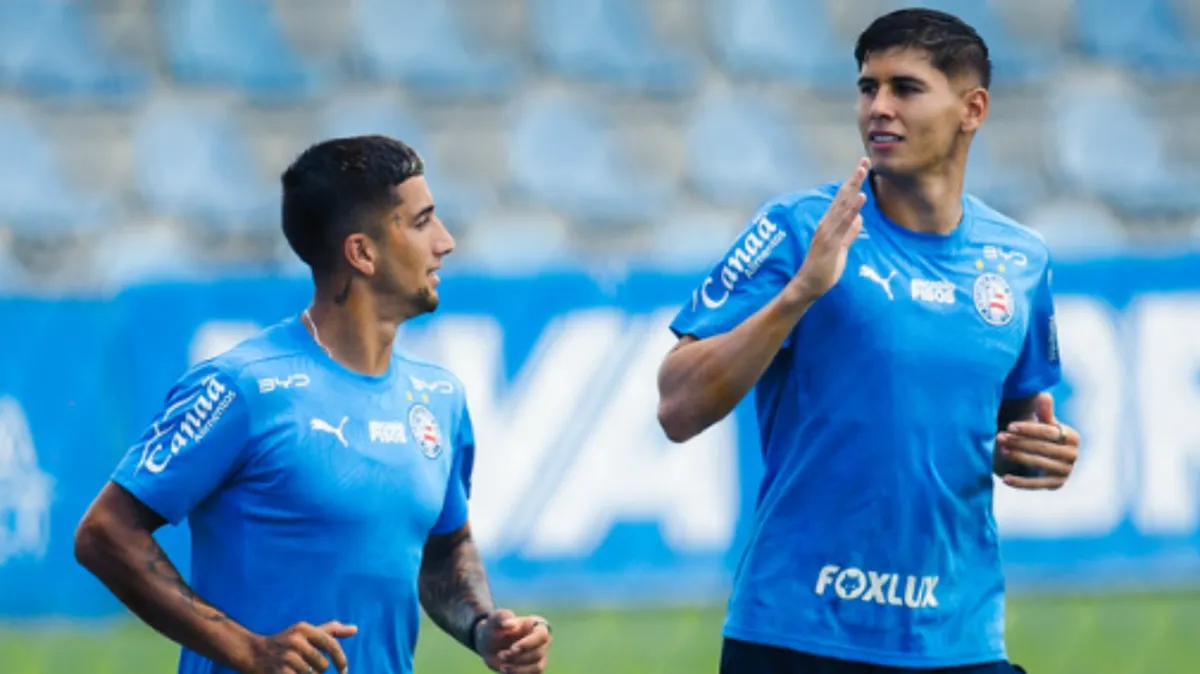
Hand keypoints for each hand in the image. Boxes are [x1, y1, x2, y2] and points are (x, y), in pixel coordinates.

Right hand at [246, 621, 356, 673]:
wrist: (253, 653)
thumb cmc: (285, 642)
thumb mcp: (306, 632)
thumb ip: (331, 630)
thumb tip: (355, 629)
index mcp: (304, 629)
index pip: (331, 644)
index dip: (341, 660)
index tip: (344, 670)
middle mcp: (296, 641)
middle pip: (323, 665)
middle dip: (317, 669)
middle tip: (304, 665)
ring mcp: (287, 657)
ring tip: (295, 669)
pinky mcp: (281, 672)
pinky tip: (290, 673)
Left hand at [475, 609, 552, 673]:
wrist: (489, 645)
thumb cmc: (495, 629)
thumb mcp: (494, 620)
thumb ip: (501, 617)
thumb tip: (508, 624)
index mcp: (536, 625)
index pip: (542, 634)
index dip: (529, 643)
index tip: (513, 648)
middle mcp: (541, 641)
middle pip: (539, 653)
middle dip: (519, 657)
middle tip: (501, 655)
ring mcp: (539, 656)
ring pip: (537, 667)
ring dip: (519, 669)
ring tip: (502, 667)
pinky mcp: (534, 669)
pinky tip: (505, 671)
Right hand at [788, 158, 869, 301]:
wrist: (809, 285)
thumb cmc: (823, 269)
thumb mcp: (841, 249)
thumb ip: (849, 234)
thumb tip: (859, 219)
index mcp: (830, 224)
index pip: (843, 199)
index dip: (853, 183)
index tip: (863, 167)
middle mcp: (827, 224)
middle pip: (842, 197)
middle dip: (854, 178)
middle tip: (864, 160)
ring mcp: (827, 232)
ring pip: (842, 206)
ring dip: (853, 188)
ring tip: (862, 172)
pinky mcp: (829, 242)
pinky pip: (843, 223)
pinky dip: (852, 210)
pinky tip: (860, 198)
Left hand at [997, 393, 1078, 489]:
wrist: (1042, 456)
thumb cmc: (1041, 435)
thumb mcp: (1043, 422)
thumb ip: (1044, 411)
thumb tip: (1043, 396)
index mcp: (1073, 437)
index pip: (1050, 432)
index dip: (1029, 429)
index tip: (1010, 426)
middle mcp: (1073, 455)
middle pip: (1044, 448)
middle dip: (1020, 442)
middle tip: (1000, 437)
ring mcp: (1066, 472)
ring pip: (1039, 464)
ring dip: (1019, 457)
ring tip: (1002, 450)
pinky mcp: (1056, 485)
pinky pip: (1036, 484)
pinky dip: (1020, 482)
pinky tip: (1004, 478)